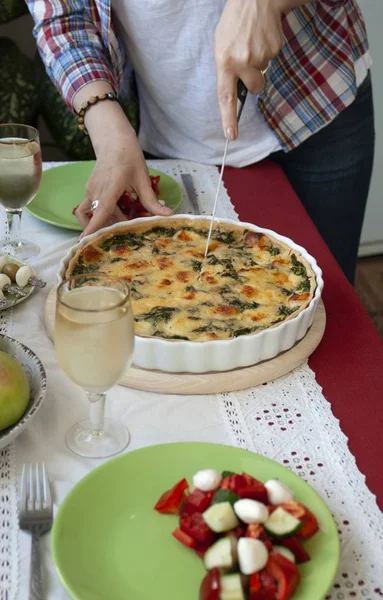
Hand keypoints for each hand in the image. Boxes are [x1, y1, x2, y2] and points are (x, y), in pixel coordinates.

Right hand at [72, 84, 171, 236]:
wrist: (113, 141)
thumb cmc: (129, 156)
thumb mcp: (142, 178)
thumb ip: (151, 201)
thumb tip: (167, 215)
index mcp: (111, 187)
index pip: (100, 211)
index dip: (93, 227)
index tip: (85, 240)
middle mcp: (96, 190)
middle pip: (98, 217)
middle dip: (108, 228)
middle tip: (125, 232)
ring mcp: (90, 190)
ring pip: (92, 214)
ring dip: (103, 222)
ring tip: (122, 222)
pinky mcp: (88, 190)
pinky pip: (89, 207)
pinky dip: (98, 214)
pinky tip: (115, 214)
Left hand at [214, 0, 283, 140]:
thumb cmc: (234, 23)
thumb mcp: (220, 45)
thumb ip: (226, 70)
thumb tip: (236, 92)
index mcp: (224, 62)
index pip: (226, 97)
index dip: (228, 118)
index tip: (231, 136)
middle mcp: (243, 62)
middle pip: (255, 89)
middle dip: (254, 82)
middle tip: (248, 61)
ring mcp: (260, 56)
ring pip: (264, 74)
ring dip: (260, 64)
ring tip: (253, 43)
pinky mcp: (275, 50)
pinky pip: (272, 61)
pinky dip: (268, 52)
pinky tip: (262, 38)